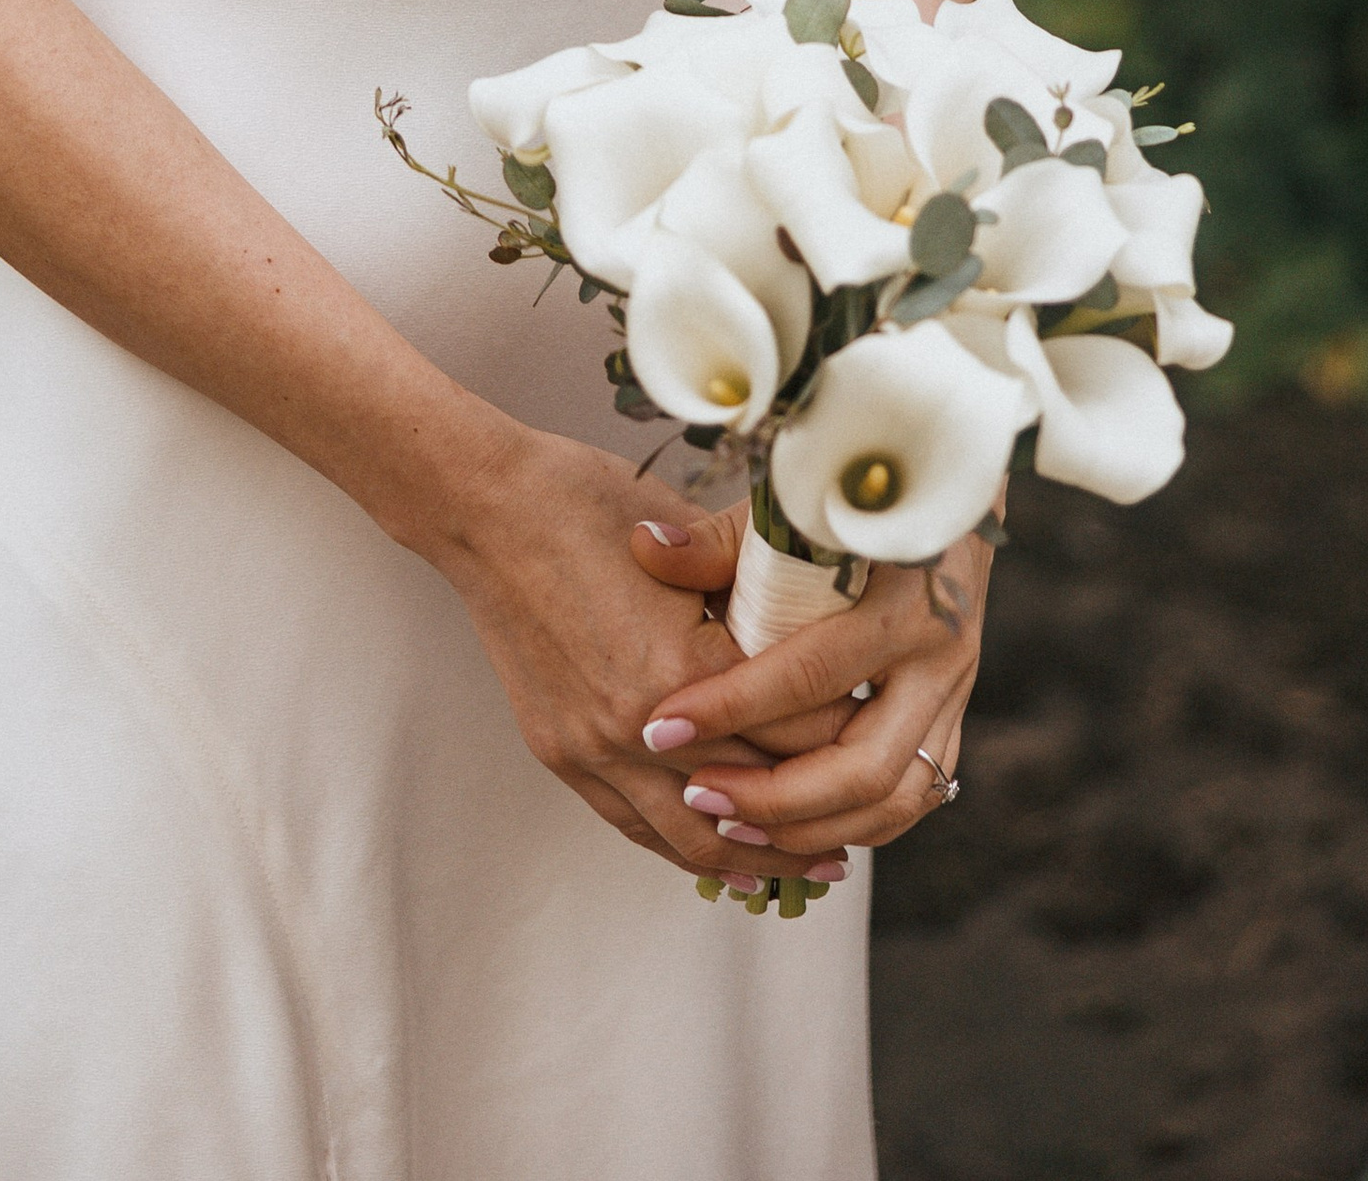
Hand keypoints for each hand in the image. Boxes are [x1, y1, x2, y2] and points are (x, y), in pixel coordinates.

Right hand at [425, 427, 858, 885]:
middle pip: (755, 794)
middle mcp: (638, 725)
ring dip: (759, 858)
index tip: (883, 740)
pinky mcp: (562, 754)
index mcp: (682, 665)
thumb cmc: (585, 501)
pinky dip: (689, 848)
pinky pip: (637, 827)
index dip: (846, 738)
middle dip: (818, 812)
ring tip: (814, 865)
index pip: (794, 732)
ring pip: (695, 836)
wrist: (485, 508)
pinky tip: (728, 857)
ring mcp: (593, 748)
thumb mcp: (686, 537)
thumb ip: (748, 593)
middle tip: (869, 818)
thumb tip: (815, 621)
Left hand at [634, 530, 991, 868]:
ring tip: (733, 827)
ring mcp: (954, 697)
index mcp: (899, 597)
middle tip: (699, 797)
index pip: (808, 672)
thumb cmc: (853, 496)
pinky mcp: (952, 721)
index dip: (729, 705)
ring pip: (895, 800)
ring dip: (812, 827)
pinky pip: (910, 799)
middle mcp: (939, 657)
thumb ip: (720, 540)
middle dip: (776, 797)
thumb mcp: (793, 508)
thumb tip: (645, 547)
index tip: (659, 726)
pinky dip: (850, 825)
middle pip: (865, 765)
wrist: (946, 492)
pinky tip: (786, 830)